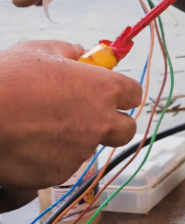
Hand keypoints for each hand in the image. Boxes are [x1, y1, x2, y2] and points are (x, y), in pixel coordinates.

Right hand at [0, 40, 143, 190]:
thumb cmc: (8, 80)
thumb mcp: (41, 51)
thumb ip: (70, 52)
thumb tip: (81, 54)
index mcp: (104, 89)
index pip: (133, 94)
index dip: (121, 93)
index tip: (109, 93)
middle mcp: (100, 122)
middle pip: (126, 129)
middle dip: (113, 124)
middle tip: (87, 117)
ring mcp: (80, 150)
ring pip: (88, 147)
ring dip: (74, 139)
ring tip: (39, 127)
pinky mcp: (58, 172)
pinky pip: (61, 164)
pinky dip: (49, 157)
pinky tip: (27, 143)